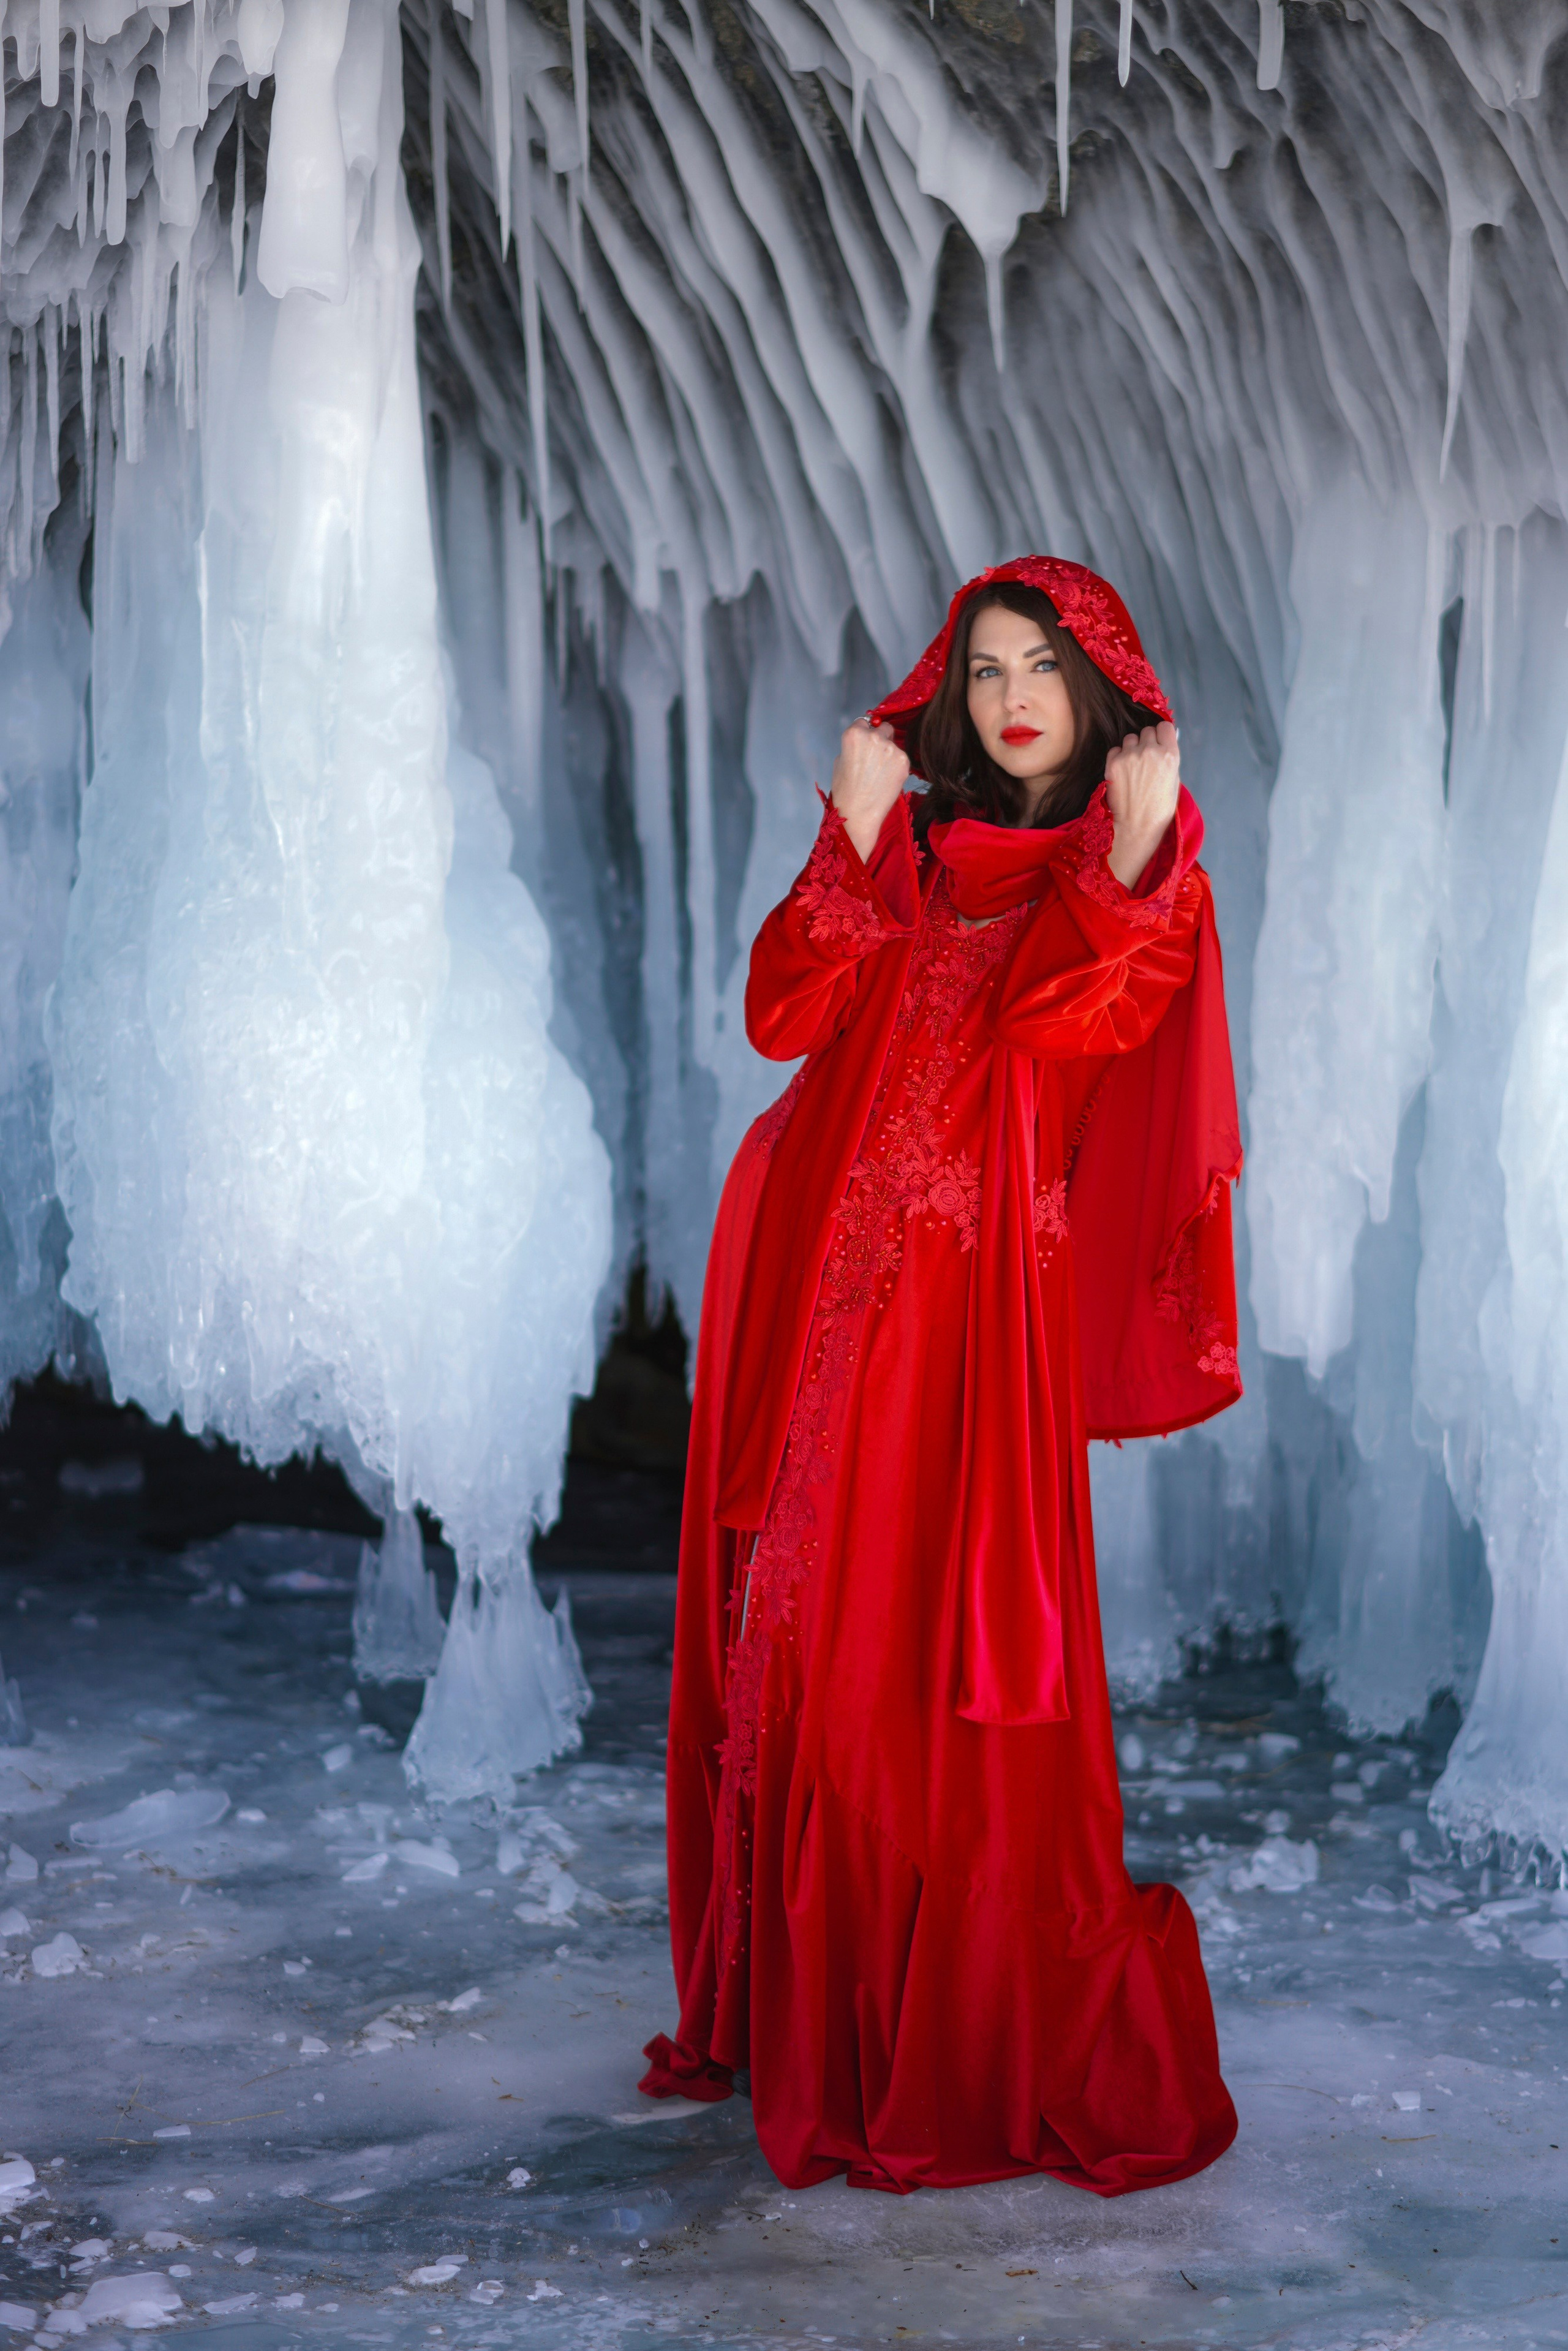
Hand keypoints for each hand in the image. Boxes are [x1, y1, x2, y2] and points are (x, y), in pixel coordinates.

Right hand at [830, 719, 908, 862]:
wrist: (858, 814)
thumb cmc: (845, 790)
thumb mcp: (840, 760)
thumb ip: (854, 745)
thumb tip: (866, 740)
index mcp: (854, 734)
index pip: (864, 721)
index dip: (865, 733)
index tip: (865, 744)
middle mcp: (874, 736)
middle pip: (884, 727)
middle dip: (881, 738)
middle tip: (875, 759)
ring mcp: (891, 748)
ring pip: (894, 744)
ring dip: (889, 754)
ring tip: (879, 775)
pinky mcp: (904, 761)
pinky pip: (901, 758)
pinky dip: (897, 767)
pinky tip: (887, 780)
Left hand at [1104, 719, 1179, 887]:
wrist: (1136, 826)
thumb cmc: (1159, 809)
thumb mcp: (1174, 781)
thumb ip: (1168, 759)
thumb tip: (1163, 743)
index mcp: (1170, 755)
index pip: (1165, 726)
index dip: (1161, 734)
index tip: (1159, 742)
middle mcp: (1150, 750)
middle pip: (1147, 731)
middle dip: (1147, 742)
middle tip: (1146, 759)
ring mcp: (1130, 755)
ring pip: (1130, 738)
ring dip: (1131, 748)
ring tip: (1133, 768)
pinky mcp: (1113, 762)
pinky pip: (1116, 749)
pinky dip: (1118, 757)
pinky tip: (1122, 773)